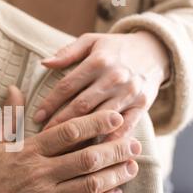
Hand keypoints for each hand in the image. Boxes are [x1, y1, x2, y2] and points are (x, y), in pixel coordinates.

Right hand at [0, 86, 141, 192]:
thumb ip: (7, 116)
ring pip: (90, 184)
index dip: (96, 122)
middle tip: (134, 143)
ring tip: (132, 167)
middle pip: (87, 158)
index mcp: (28, 153)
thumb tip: (13, 88)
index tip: (115, 116)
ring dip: (115, 175)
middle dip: (115, 149)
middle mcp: (40, 174)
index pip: (68, 132)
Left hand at [34, 32, 169, 140]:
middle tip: (44, 136)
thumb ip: (68, 52)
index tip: (36, 117)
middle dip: (60, 122)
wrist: (156, 51)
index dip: (50, 102)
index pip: (67, 86)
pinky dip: (110, 139)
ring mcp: (129, 93)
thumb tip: (44, 63)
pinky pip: (125, 126)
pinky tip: (95, 150)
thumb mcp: (92, 41)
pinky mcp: (142, 106)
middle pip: (81, 105)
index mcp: (98, 61)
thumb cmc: (116, 48)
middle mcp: (114, 78)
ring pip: (100, 118)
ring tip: (63, 147)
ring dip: (81, 134)